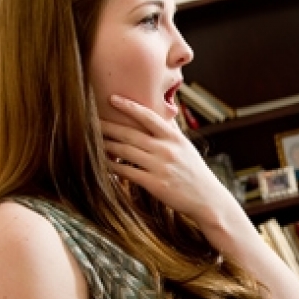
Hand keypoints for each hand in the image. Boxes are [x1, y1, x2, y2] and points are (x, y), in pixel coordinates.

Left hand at [101, 94, 227, 217]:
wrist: (207, 199)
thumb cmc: (194, 172)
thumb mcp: (186, 148)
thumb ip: (172, 131)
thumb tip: (163, 112)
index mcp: (174, 138)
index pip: (149, 117)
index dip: (129, 106)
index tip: (112, 98)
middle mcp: (166, 150)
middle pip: (130, 134)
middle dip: (108, 126)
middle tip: (91, 119)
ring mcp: (160, 167)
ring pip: (125, 152)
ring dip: (106, 145)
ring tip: (92, 140)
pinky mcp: (155, 184)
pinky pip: (127, 172)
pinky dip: (112, 167)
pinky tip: (102, 163)